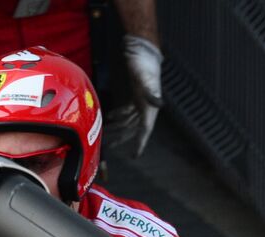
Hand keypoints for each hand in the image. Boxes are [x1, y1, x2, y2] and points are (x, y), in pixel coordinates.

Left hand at [110, 34, 163, 156]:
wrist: (144, 52)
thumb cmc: (146, 66)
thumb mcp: (147, 80)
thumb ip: (151, 93)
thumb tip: (158, 103)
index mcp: (150, 108)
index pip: (144, 130)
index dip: (139, 143)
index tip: (134, 155)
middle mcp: (146, 108)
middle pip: (133, 128)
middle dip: (122, 138)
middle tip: (109, 146)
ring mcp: (140, 102)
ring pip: (128, 121)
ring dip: (118, 128)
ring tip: (106, 134)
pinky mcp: (135, 96)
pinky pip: (127, 110)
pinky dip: (118, 115)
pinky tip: (110, 117)